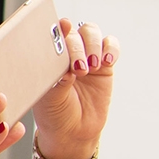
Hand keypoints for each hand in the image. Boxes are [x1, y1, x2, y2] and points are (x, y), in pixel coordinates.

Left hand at [31, 19, 118, 158]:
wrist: (73, 132)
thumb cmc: (54, 114)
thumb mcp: (50, 99)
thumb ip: (58, 81)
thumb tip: (68, 69)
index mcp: (47, 57)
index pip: (53, 34)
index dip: (59, 28)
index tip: (63, 26)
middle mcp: (66, 53)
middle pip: (75, 32)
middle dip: (78, 46)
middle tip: (80, 69)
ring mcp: (86, 57)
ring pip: (92, 33)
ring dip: (93, 45)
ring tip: (92, 67)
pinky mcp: (105, 65)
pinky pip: (111, 46)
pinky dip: (111, 49)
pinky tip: (107, 61)